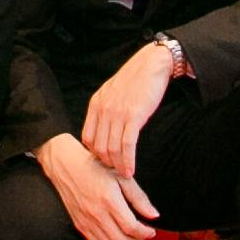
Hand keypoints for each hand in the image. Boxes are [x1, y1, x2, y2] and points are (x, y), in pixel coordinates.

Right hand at [38, 135, 156, 239]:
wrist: (66, 165)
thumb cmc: (93, 166)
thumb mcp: (121, 177)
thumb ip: (139, 197)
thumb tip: (154, 215)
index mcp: (109, 200)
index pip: (131, 227)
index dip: (145, 233)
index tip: (151, 230)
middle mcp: (97, 214)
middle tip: (143, 235)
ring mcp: (87, 221)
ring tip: (131, 236)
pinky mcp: (80, 225)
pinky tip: (116, 236)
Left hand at [81, 41, 173, 173]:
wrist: (151, 65)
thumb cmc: (135, 80)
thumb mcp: (112, 92)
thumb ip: (105, 110)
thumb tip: (104, 131)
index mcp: (96, 104)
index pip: (87, 137)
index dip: (95, 153)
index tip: (105, 161)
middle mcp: (103, 110)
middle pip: (98, 147)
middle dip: (107, 163)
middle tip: (116, 172)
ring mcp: (117, 113)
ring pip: (112, 149)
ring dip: (118, 166)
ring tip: (124, 175)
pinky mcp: (133, 116)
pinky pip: (127, 145)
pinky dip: (128, 161)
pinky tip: (131, 170)